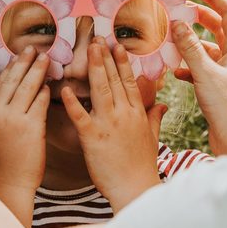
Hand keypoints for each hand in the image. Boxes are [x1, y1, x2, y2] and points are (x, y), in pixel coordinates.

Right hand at [0, 47, 48, 203]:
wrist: (7, 183)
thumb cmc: (0, 158)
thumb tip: (7, 90)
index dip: (10, 66)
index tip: (18, 54)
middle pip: (13, 79)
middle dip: (25, 61)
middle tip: (34, 47)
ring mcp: (13, 119)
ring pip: (28, 86)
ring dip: (38, 70)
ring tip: (47, 58)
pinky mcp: (31, 128)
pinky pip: (40, 102)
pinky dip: (46, 91)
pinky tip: (52, 84)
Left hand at [60, 40, 165, 211]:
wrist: (135, 189)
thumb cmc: (142, 166)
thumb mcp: (152, 138)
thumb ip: (155, 118)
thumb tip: (162, 104)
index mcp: (137, 113)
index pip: (130, 82)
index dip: (123, 63)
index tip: (117, 45)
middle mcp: (124, 114)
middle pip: (114, 80)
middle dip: (105, 57)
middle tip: (97, 38)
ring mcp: (109, 124)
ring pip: (100, 90)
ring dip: (94, 68)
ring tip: (87, 49)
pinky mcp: (93, 138)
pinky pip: (80, 116)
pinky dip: (73, 101)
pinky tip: (64, 88)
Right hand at [171, 0, 226, 155]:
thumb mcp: (205, 74)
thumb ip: (189, 48)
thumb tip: (177, 23)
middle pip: (219, 27)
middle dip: (199, 17)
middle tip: (180, 10)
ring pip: (208, 48)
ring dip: (190, 43)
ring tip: (170, 39)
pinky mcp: (219, 87)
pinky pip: (202, 68)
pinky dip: (189, 65)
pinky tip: (174, 70)